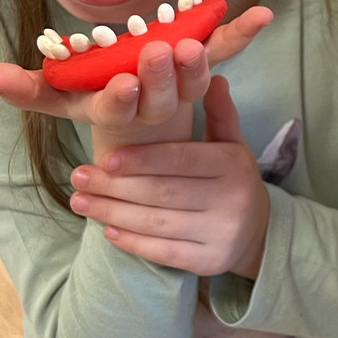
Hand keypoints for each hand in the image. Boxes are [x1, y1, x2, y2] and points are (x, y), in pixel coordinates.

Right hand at [0, 5, 271, 155]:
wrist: (141, 117)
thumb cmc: (93, 100)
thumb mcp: (58, 95)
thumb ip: (27, 88)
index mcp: (117, 110)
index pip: (118, 109)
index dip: (120, 99)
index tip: (122, 85)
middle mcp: (154, 103)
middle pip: (161, 94)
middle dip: (162, 74)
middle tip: (161, 51)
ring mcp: (182, 86)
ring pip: (194, 79)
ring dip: (199, 61)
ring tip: (196, 40)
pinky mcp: (202, 64)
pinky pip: (224, 50)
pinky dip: (242, 33)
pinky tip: (261, 14)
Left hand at [67, 75, 269, 277]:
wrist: (257, 231)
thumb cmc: (232, 178)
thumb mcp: (231, 142)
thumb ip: (218, 112)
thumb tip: (213, 76)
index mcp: (231, 164)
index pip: (182, 160)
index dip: (142, 159)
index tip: (105, 156)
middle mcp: (230, 200)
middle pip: (163, 193)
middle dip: (115, 185)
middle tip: (79, 176)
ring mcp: (220, 234)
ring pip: (157, 223)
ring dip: (113, 212)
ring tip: (79, 201)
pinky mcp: (210, 262)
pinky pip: (163, 252)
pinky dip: (132, 241)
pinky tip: (107, 229)